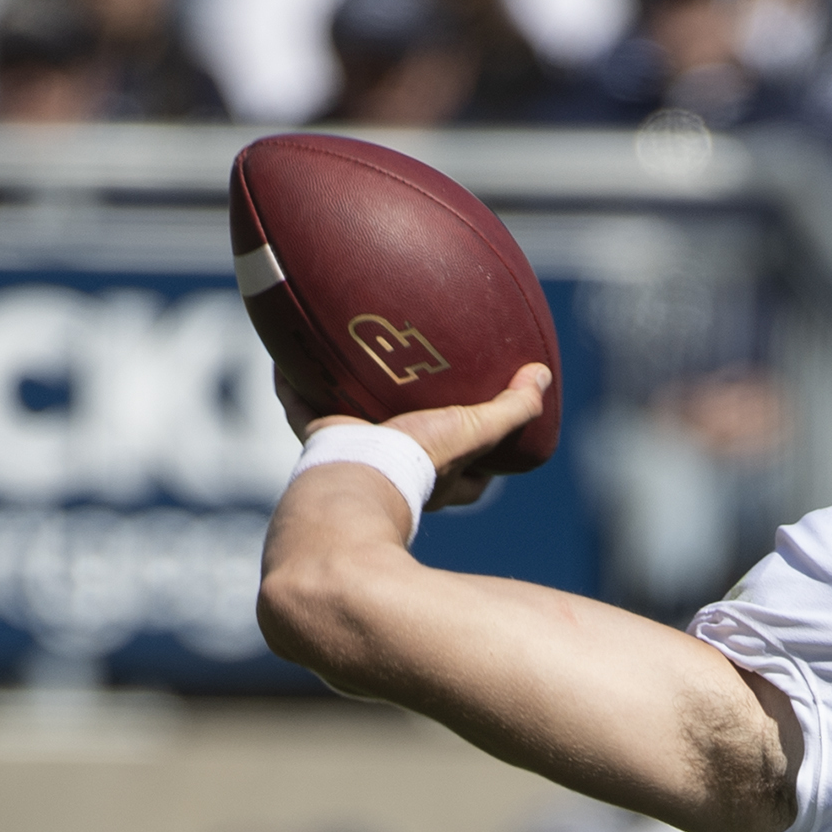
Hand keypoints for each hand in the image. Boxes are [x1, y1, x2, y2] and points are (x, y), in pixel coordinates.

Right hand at [275, 361, 551, 510]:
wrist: (354, 479)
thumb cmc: (419, 461)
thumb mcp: (475, 431)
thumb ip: (511, 410)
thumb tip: (541, 375)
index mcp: (437, 481)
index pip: (468, 473)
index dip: (480, 451)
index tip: (486, 424)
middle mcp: (394, 474)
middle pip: (407, 445)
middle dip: (412, 422)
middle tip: (416, 385)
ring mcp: (352, 457)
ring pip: (353, 425)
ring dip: (353, 398)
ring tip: (354, 360)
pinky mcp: (316, 439)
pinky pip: (300, 403)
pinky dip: (293, 380)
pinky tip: (290, 351)